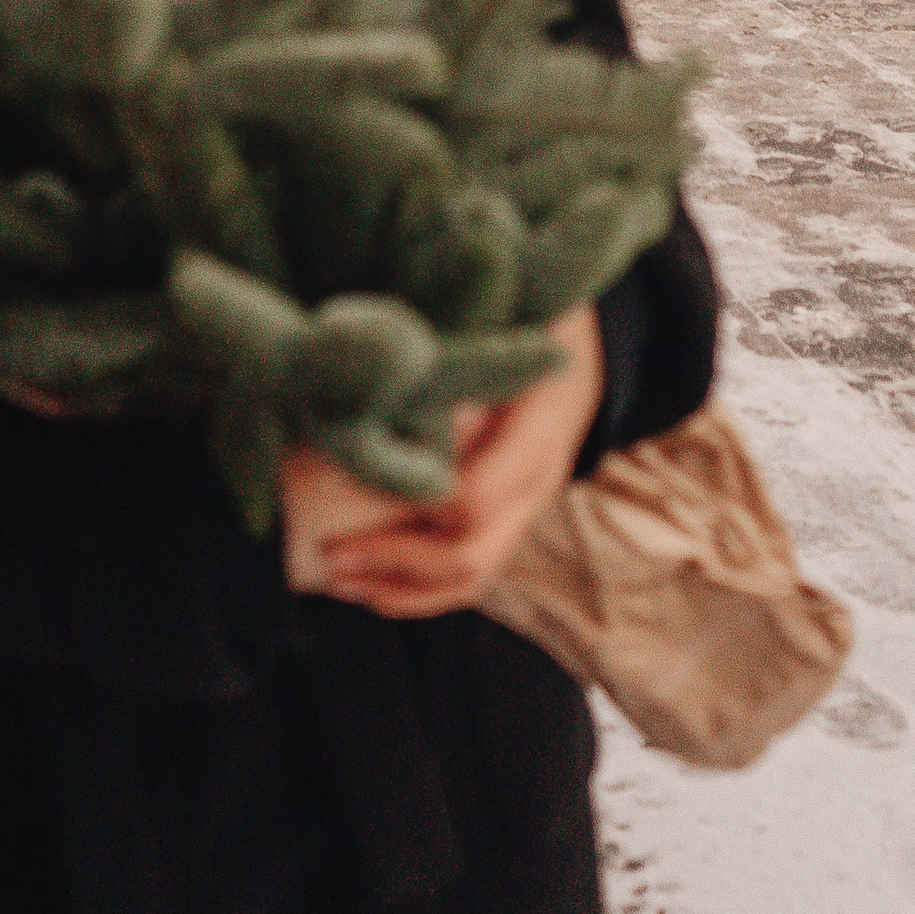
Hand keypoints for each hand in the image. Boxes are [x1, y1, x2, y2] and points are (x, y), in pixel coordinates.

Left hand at [296, 307, 604, 619]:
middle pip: (470, 556)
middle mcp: (536, 485)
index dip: (409, 503)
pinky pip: (472, 576)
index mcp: (537, 432)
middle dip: (392, 562)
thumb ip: (455, 360)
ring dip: (399, 589)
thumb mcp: (506, 323)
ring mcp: (526, 511)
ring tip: (337, 579)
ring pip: (471, 578)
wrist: (585, 351)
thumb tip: (378, 391)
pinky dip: (418, 591)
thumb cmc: (536, 324)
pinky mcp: (510, 523)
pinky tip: (369, 584)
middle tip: (329, 552)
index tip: (346, 489)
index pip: (474, 496)